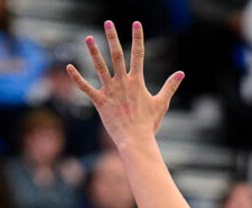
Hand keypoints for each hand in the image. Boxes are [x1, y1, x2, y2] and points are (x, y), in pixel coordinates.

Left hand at [66, 20, 183, 149]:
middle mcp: (123, 83)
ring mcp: (110, 92)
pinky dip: (77, 78)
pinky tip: (69, 67)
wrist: (136, 140)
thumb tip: (181, 73)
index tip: (136, 23)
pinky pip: (86, 88)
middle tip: (108, 23)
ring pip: (100, 68)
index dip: (138, 38)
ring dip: (94, 52)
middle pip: (117, 56)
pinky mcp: (100, 102)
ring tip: (88, 38)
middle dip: (113, 38)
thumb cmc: (149, 124)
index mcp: (137, 82)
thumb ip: (170, 86)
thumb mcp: (161, 103)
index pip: (138, 55)